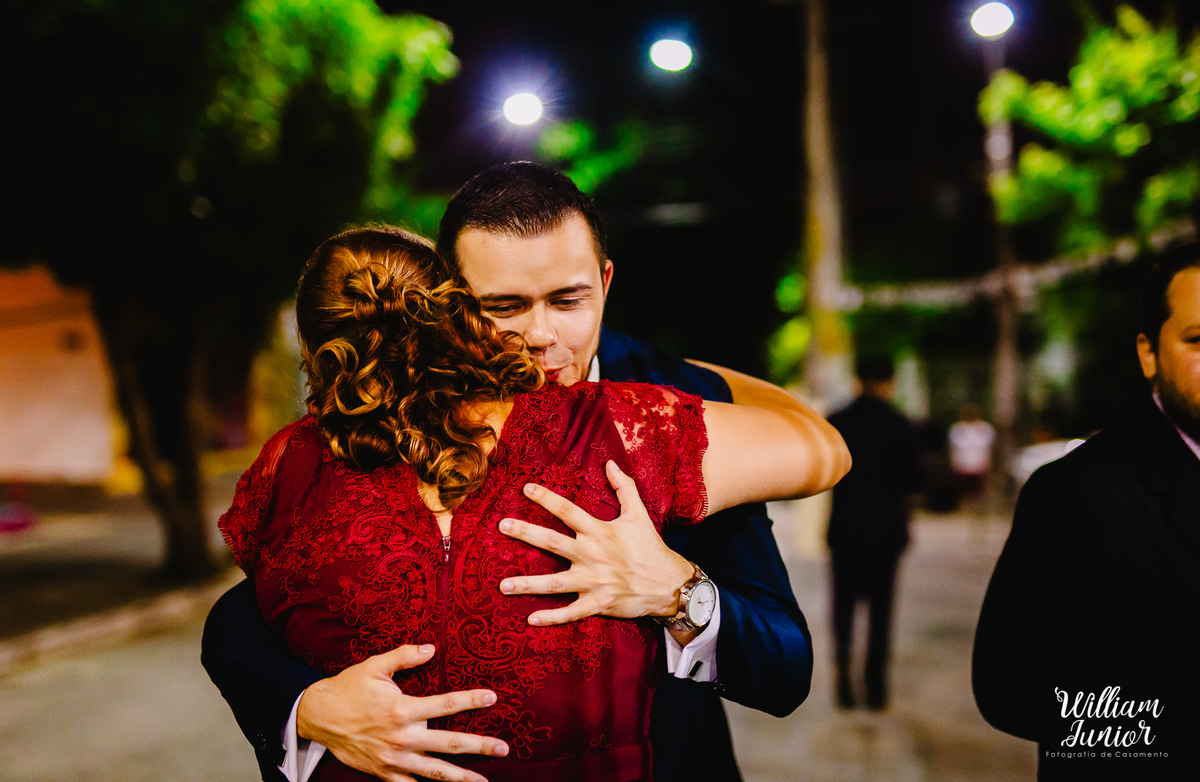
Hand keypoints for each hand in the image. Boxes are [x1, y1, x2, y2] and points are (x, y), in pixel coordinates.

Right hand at [296, 644, 507, 781]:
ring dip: (461, 777)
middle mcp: (401, 737)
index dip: (471, 700)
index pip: (446, 705)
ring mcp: (393, 759)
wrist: (318, 716)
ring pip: (434, 772)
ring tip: (484, 781)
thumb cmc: (348, 688)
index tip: (492, 697)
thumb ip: (404, 656)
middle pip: (448, 744)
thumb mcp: (375, 666)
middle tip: (504, 749)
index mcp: (402, 709)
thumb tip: (431, 648)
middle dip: (479, 746)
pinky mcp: (384, 773)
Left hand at [498, 460, 694, 626]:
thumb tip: (610, 463)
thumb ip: (624, 488)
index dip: (546, 498)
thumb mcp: (639, 514)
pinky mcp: (598, 603)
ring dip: (527, 584)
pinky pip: (571, 612)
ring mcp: (593, 581)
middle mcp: (592, 554)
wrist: (670, 584)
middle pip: (552, 542)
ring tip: (503, 585)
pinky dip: (552, 617)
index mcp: (599, 531)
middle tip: (502, 526)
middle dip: (525, 533)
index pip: (567, 510)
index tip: (525, 488)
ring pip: (554, 583)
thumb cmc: (651, 548)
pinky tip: (531, 619)